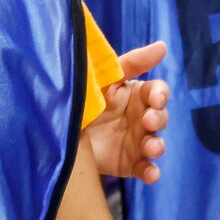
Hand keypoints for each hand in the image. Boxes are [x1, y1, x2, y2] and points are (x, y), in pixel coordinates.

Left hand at [86, 39, 168, 185]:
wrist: (57, 131)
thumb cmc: (83, 99)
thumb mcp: (104, 79)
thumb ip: (132, 63)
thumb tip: (163, 46)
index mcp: (135, 95)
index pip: (156, 92)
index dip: (160, 94)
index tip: (155, 99)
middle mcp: (140, 118)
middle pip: (160, 117)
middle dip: (159, 119)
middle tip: (149, 121)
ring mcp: (136, 142)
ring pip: (156, 143)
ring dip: (158, 145)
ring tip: (151, 147)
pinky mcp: (130, 164)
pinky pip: (146, 169)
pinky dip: (151, 172)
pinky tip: (151, 174)